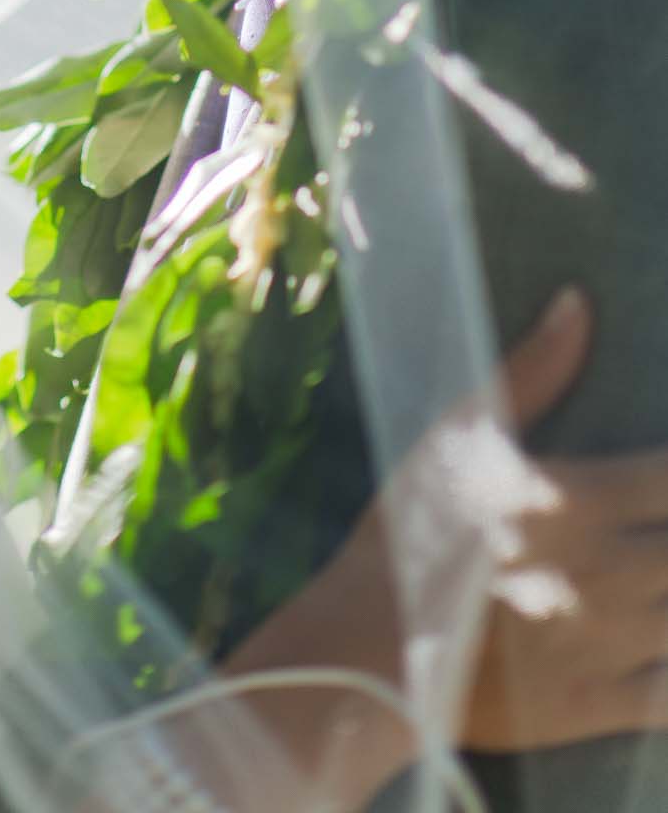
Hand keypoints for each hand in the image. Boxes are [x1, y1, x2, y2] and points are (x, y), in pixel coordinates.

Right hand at [218, 286, 667, 801]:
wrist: (369, 644)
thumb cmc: (412, 528)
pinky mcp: (599, 706)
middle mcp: (613, 572)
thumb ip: (531, 369)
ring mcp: (611, 644)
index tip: (666, 467)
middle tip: (661, 521)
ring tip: (663, 572)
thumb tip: (580, 301)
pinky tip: (664, 646)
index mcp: (585, 501)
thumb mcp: (460, 433)